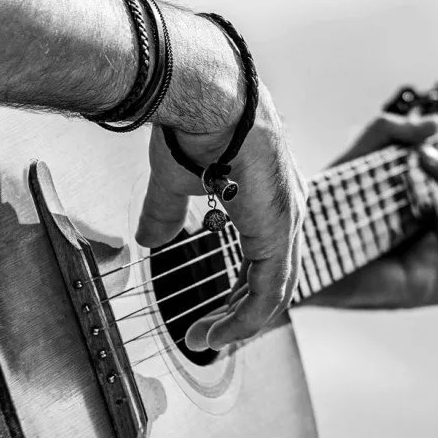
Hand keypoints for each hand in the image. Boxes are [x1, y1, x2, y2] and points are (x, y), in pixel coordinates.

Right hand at [136, 82, 306, 350]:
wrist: (207, 98)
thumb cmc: (196, 124)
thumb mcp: (177, 181)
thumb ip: (166, 213)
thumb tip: (150, 240)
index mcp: (270, 195)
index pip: (266, 253)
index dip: (242, 285)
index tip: (214, 308)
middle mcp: (288, 210)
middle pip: (273, 277)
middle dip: (239, 309)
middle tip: (210, 331)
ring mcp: (287, 223)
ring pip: (272, 292)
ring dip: (237, 321)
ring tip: (204, 339)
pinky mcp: (278, 235)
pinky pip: (266, 294)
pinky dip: (241, 319)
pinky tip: (215, 333)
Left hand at [311, 113, 437, 309]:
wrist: (298, 245)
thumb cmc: (324, 207)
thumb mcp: (360, 156)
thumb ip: (391, 130)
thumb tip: (435, 123)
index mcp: (417, 222)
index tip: (425, 152)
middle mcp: (428, 247)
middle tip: (432, 160)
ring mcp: (431, 272)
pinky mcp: (429, 293)